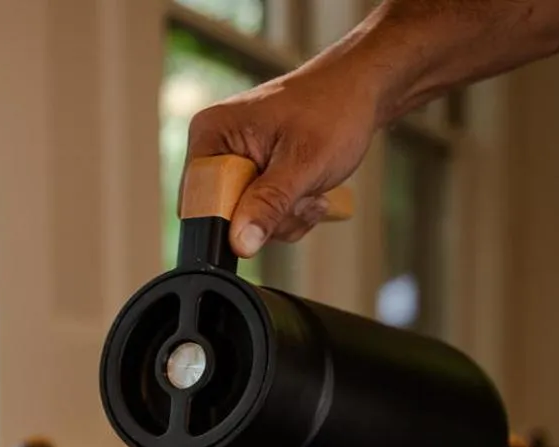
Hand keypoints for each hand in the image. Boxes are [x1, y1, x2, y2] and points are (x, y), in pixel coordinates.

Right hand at [186, 66, 384, 258]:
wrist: (360, 90)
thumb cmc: (334, 109)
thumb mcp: (303, 163)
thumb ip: (269, 204)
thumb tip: (240, 244)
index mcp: (210, 134)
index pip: (198, 201)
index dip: (231, 220)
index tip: (271, 213)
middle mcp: (212, 148)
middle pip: (221, 216)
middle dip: (267, 218)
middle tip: (303, 196)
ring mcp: (231, 162)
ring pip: (243, 222)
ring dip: (283, 218)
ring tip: (310, 190)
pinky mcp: (248, 175)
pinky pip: (257, 215)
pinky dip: (286, 214)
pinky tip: (306, 192)